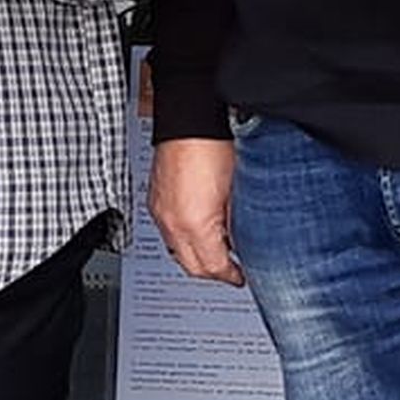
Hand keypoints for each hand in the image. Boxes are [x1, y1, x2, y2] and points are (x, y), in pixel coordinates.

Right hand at [151, 135, 240, 284]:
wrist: (190, 121)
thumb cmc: (214, 147)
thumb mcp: (238, 194)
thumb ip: (238, 226)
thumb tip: (242, 244)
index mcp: (194, 225)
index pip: (212, 267)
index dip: (230, 276)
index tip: (242, 277)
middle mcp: (172, 223)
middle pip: (192, 267)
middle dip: (213, 272)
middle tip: (231, 271)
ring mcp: (161, 213)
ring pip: (177, 252)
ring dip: (198, 257)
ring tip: (217, 251)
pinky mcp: (156, 202)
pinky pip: (169, 233)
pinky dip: (184, 239)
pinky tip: (199, 230)